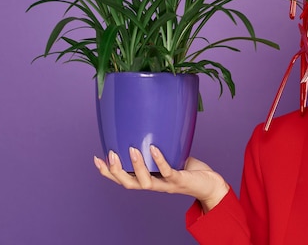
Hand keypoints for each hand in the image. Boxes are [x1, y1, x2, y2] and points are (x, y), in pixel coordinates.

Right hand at [93, 146, 228, 211]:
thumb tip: (148, 123)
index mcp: (149, 179)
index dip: (108, 172)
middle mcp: (155, 185)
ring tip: (131, 149)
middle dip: (116, 172)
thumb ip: (159, 146)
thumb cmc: (190, 169)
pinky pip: (167, 172)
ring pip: (145, 182)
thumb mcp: (171, 156)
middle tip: (110, 155)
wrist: (210, 184)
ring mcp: (166, 184)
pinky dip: (159, 160)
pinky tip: (154, 148)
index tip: (96, 159)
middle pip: (128, 184)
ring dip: (136, 167)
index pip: (123, 179)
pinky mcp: (179, 180)